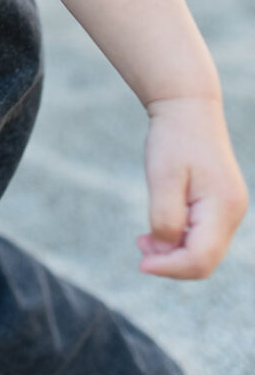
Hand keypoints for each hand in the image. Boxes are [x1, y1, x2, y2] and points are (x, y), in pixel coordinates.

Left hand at [137, 95, 247, 278]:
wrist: (188, 107)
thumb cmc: (173, 138)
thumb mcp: (162, 177)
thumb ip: (164, 217)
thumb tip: (164, 251)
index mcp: (223, 207)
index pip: (200, 258)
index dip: (170, 268)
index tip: (141, 263)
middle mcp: (234, 213)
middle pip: (204, 260)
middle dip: (171, 262)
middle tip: (140, 248)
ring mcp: (230, 210)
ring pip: (204, 251)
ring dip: (174, 251)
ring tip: (144, 239)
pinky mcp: (221, 206)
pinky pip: (203, 236)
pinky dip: (180, 239)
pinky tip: (158, 230)